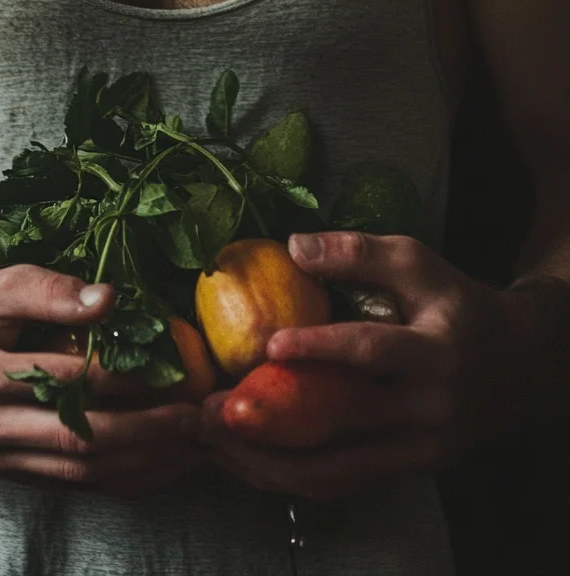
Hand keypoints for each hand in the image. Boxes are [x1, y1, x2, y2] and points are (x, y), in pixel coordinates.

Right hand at [0, 265, 203, 498]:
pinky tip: (161, 464)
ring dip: (143, 461)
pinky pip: (75, 485)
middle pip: (76, 437)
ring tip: (190, 441)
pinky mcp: (12, 475)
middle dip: (145, 430)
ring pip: (80, 471)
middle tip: (194, 415)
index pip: (59, 377)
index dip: (119, 373)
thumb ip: (45, 289)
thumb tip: (108, 298)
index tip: (168, 362)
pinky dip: (123, 479)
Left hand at [200, 230, 519, 502]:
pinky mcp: (405, 471)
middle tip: (216, 408)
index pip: (373, 352)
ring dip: (272, 463)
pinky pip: (342, 483)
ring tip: (217, 441)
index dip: (321, 347)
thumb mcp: (419, 264)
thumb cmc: (456, 305)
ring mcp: (418, 450)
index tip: (270, 344)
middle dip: (275, 419)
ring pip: (337, 471)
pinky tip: (250, 460)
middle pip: (344, 423)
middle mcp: (428, 410)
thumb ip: (359, 252)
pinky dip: (293, 477)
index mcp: (434, 353)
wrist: (515, 365)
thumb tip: (292, 246)